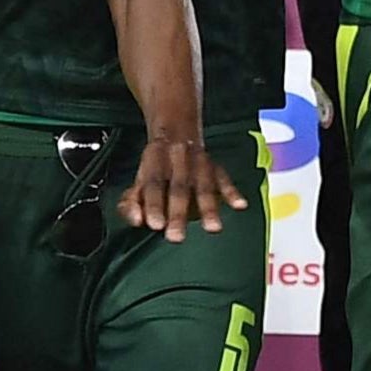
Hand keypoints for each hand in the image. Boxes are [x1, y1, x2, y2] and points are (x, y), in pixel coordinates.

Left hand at [125, 130, 247, 236]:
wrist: (176, 134)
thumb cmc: (156, 168)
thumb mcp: (137, 182)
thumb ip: (130, 204)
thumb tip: (137, 220)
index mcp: (155, 160)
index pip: (153, 184)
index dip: (153, 205)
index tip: (155, 225)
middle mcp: (178, 158)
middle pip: (179, 187)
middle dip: (178, 213)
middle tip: (176, 237)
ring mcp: (199, 162)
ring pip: (204, 185)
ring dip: (208, 207)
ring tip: (212, 228)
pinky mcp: (216, 166)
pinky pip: (225, 179)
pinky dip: (232, 192)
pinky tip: (240, 205)